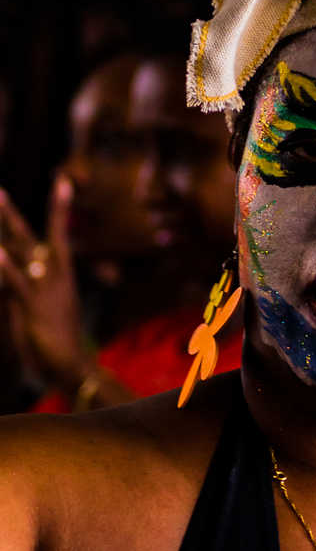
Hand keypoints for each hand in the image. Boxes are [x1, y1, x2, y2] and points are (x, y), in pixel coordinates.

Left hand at [0, 176, 95, 391]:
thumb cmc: (56, 345)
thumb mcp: (35, 313)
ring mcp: (44, 289)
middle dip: (11, 215)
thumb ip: (19, 292)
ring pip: (23, 251)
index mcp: (59, 276)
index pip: (57, 234)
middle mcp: (54, 276)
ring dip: (6, 227)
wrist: (73, 369)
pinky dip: (6, 266)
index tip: (63, 181)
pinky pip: (17, 283)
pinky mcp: (33, 307)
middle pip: (30, 237)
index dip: (59, 209)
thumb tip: (6, 273)